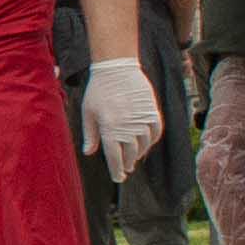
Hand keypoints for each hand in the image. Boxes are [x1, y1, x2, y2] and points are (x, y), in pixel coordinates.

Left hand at [76, 54, 162, 180]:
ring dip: (139, 154)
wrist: (116, 67)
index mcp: (109, 128)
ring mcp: (141, 119)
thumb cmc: (98, 90)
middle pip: (130, 154)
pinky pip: (156, 132)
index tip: (118, 177)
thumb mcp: (88, 112)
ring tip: (134, 157)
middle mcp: (127, 127)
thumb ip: (90, 134)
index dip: (117, 171)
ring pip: (144, 145)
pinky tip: (146, 143)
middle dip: (127, 164)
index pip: (114, 158)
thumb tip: (89, 153)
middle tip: (125, 169)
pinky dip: (152, 141)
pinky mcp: (152, 111)